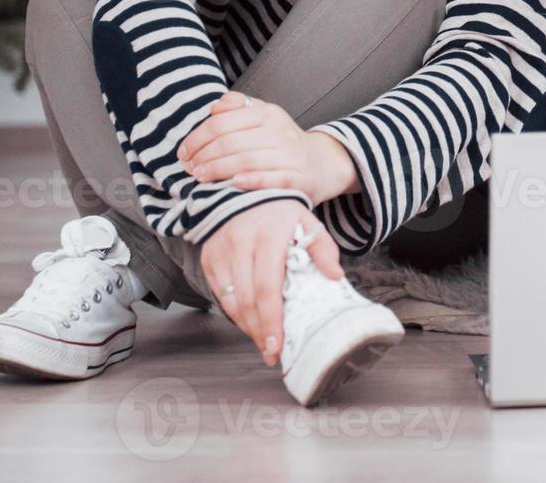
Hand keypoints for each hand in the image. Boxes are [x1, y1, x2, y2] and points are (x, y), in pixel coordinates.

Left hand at [179, 91, 354, 203]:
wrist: (322, 164)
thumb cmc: (282, 143)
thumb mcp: (264, 117)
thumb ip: (239, 108)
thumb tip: (215, 106)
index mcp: (268, 113)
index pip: (223, 122)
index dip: (198, 137)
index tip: (183, 152)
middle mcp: (280, 131)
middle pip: (231, 142)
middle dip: (203, 155)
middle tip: (188, 167)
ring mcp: (291, 155)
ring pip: (247, 160)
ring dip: (218, 169)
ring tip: (200, 177)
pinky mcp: (299, 179)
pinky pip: (273, 179)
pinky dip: (252, 180)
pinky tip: (234, 183)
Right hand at [200, 199, 342, 365]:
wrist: (244, 191)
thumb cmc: (281, 212)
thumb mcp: (307, 222)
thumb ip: (323, 248)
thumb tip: (335, 276)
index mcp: (269, 236)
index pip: (267, 287)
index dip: (270, 320)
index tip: (276, 346)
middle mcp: (240, 243)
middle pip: (247, 300)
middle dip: (259, 331)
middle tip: (272, 353)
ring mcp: (221, 251)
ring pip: (230, 301)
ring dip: (247, 326)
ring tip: (263, 342)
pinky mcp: (209, 258)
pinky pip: (219, 294)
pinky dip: (233, 313)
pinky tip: (249, 323)